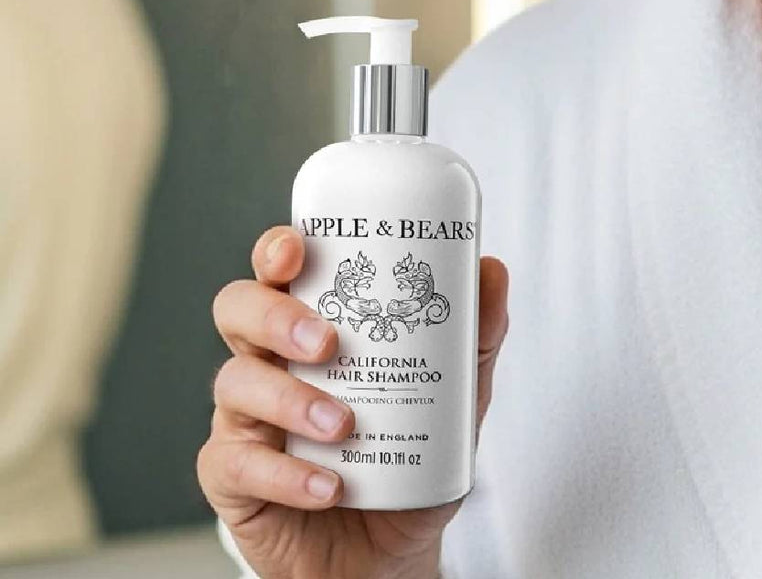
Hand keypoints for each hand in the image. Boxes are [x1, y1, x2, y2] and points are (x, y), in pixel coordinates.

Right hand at [198, 226, 507, 578]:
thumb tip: (491, 271)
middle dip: (275, 317)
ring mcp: (245, 420)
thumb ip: (473, 342)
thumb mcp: (454, 403)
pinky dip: (286, 474)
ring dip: (290, 400)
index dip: (277, 251)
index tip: (296, 250)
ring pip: (235, 384)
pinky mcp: (233, 478)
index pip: (279, 274)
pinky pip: (236, 463)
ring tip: (344, 426)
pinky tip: (329, 486)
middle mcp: (270, 365)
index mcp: (313, 332)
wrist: (389, 556)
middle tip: (327, 343)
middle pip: (238, 311)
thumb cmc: (409, 463)